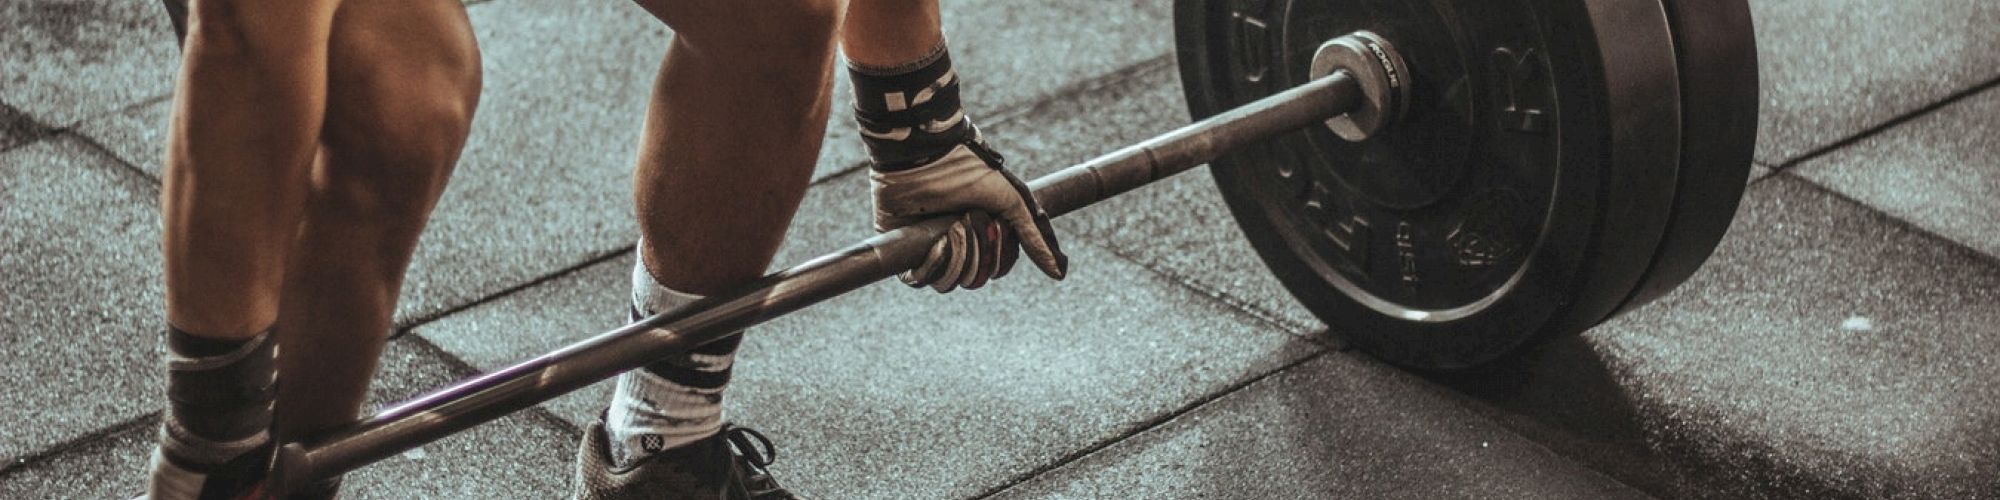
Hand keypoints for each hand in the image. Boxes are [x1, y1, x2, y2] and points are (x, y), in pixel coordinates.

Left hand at [871, 131, 1067, 291]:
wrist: (926, 155)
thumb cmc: (969, 171)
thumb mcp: (1012, 201)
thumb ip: (1035, 238)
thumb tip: (1060, 274)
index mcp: (981, 235)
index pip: (996, 269)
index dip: (999, 256)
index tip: (996, 225)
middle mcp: (956, 245)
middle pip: (975, 278)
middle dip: (978, 250)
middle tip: (970, 218)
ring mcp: (930, 248)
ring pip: (950, 282)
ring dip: (957, 255)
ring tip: (951, 226)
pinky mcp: (905, 249)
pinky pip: (920, 280)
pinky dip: (932, 264)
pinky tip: (935, 241)